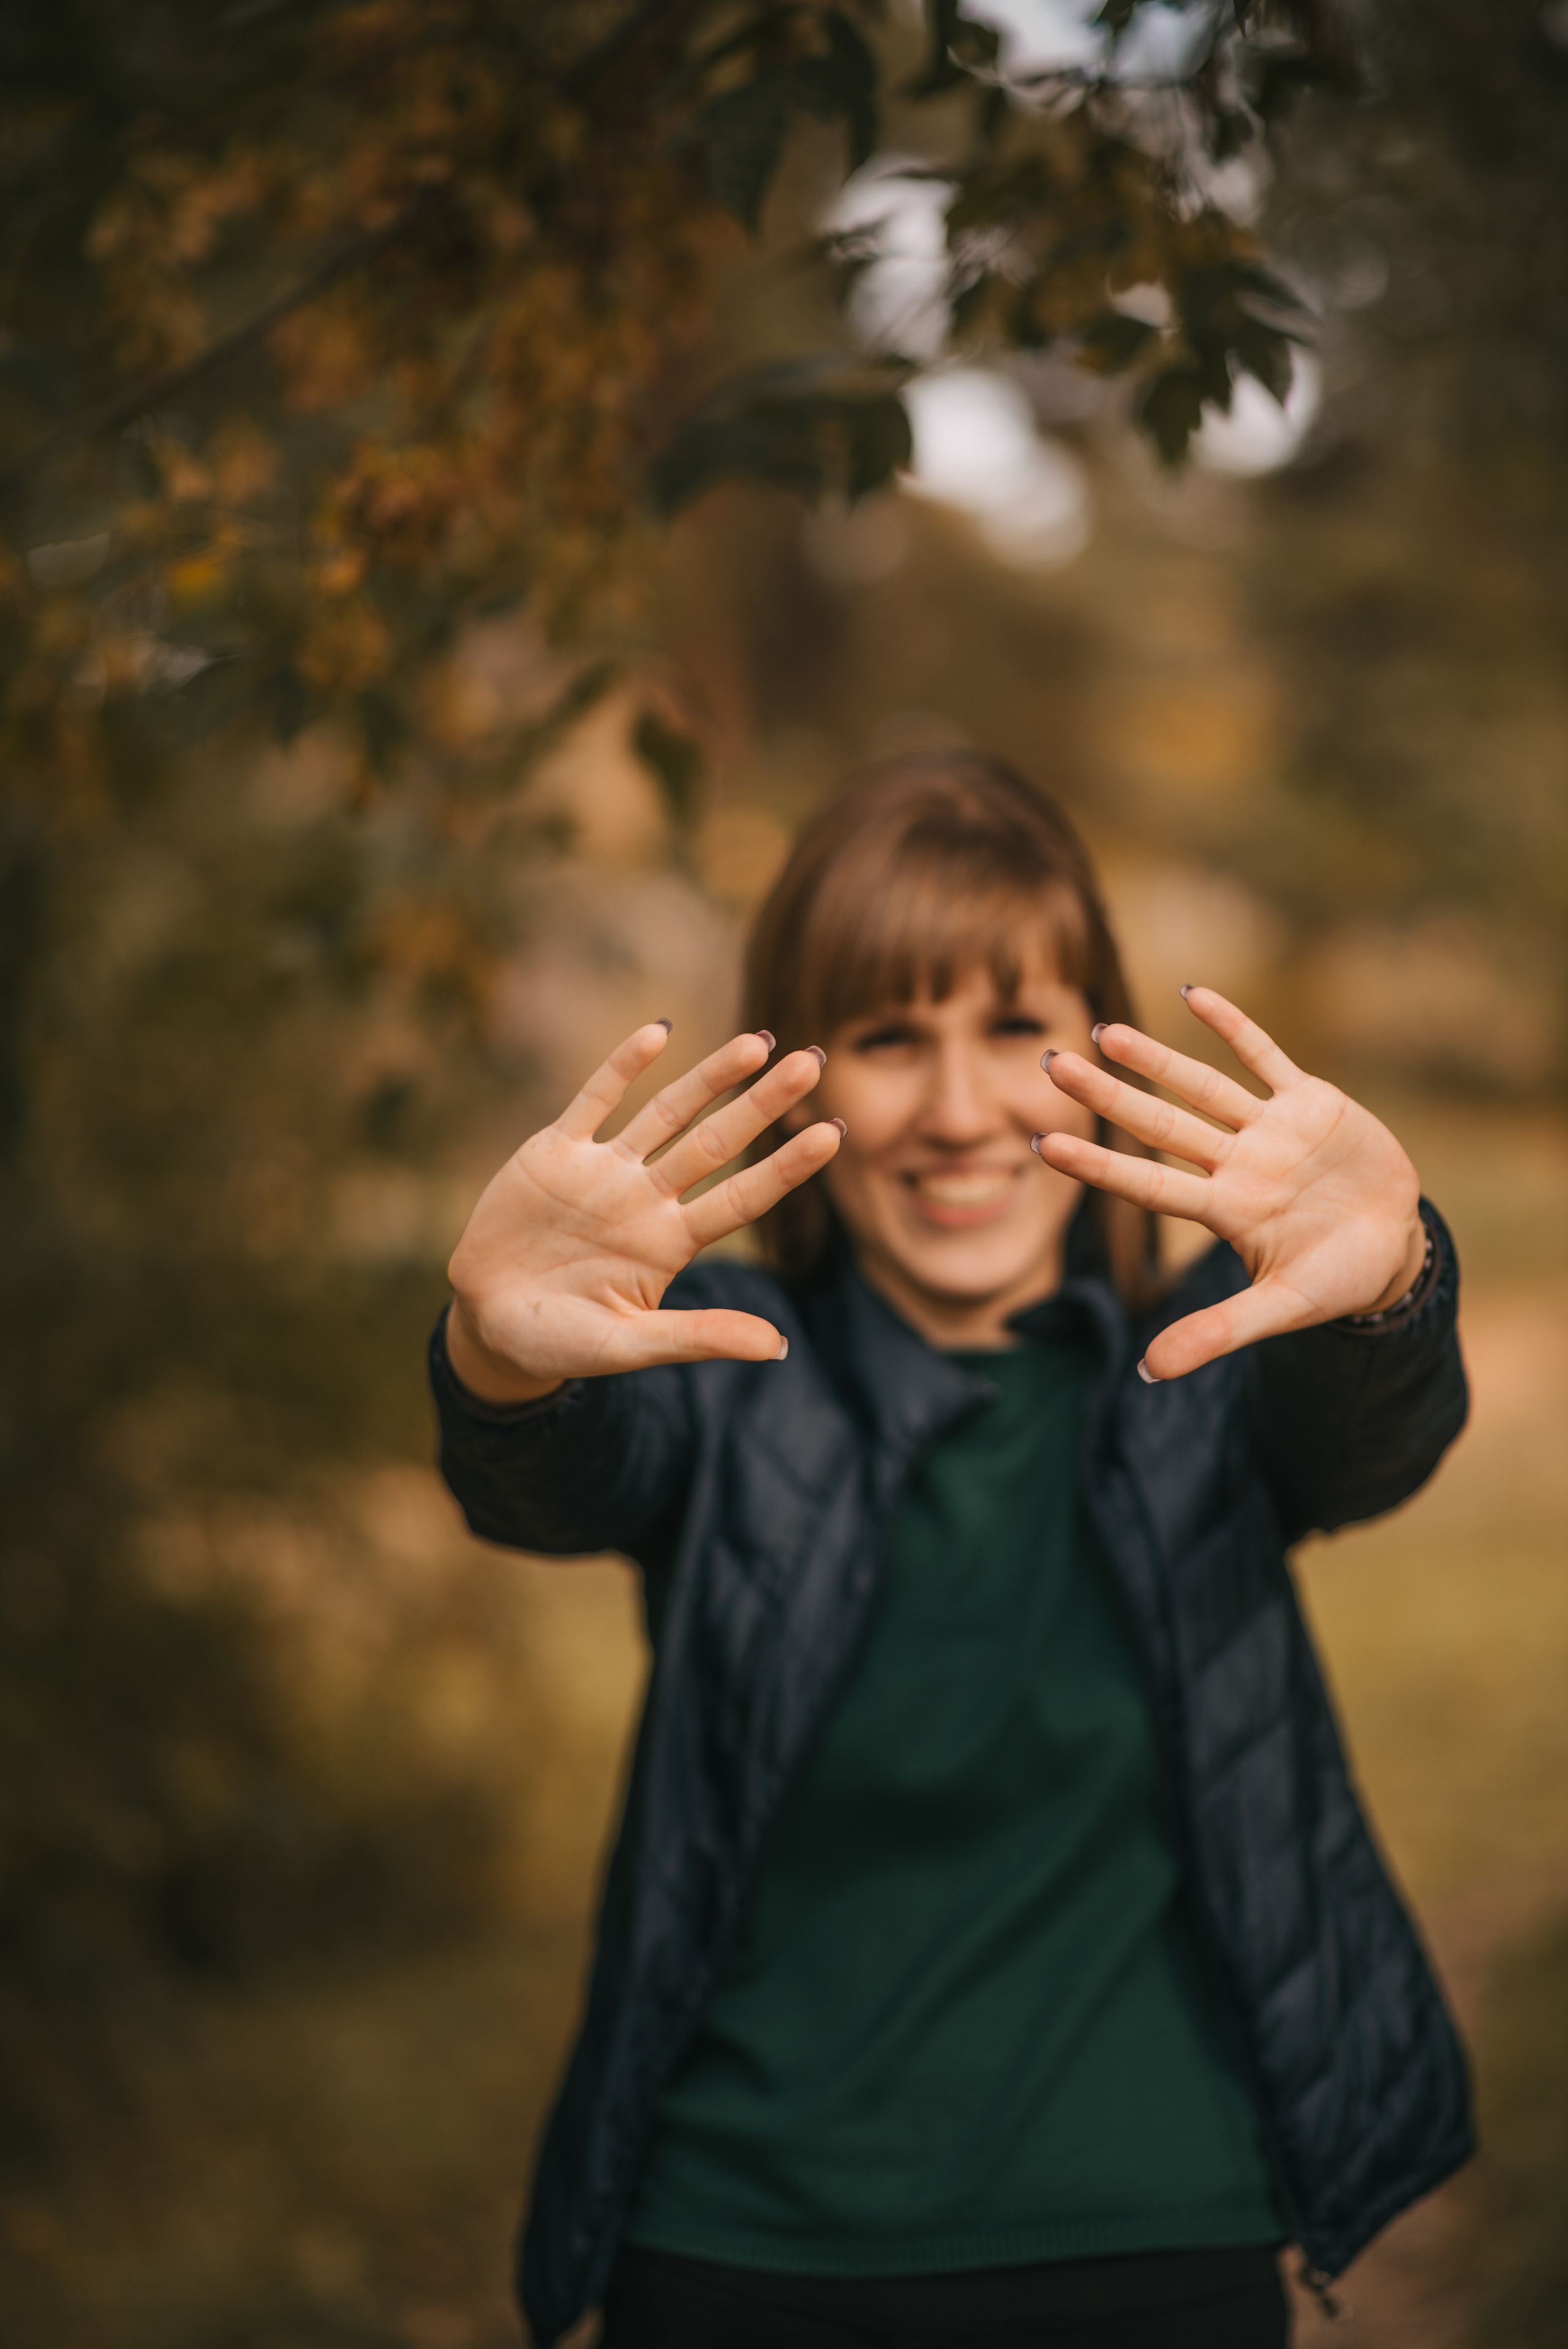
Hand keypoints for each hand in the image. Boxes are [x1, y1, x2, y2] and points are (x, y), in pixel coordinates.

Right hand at [445, 1023, 841, 1402]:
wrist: (484, 1321)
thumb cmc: (559, 1343)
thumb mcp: (626, 1346)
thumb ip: (697, 1336)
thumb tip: (778, 1347)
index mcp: (670, 1244)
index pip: (743, 1198)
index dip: (786, 1166)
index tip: (834, 1133)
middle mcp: (646, 1199)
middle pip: (717, 1143)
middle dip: (763, 1103)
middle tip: (815, 1062)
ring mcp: (603, 1171)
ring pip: (667, 1113)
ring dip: (710, 1077)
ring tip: (760, 1041)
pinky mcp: (555, 1152)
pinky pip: (594, 1099)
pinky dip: (623, 1066)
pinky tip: (659, 1032)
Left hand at [1036, 987, 1425, 1381]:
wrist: (1397, 1250)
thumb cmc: (1336, 1281)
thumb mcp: (1281, 1310)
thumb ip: (1216, 1334)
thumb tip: (1148, 1373)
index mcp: (1225, 1210)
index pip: (1147, 1183)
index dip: (1097, 1164)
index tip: (1042, 1144)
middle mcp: (1237, 1163)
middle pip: (1160, 1126)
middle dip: (1107, 1097)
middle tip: (1050, 1066)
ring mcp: (1271, 1130)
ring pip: (1202, 1086)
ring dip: (1155, 1058)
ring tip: (1102, 1030)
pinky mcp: (1311, 1103)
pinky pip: (1265, 1056)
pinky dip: (1233, 1026)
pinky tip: (1192, 995)